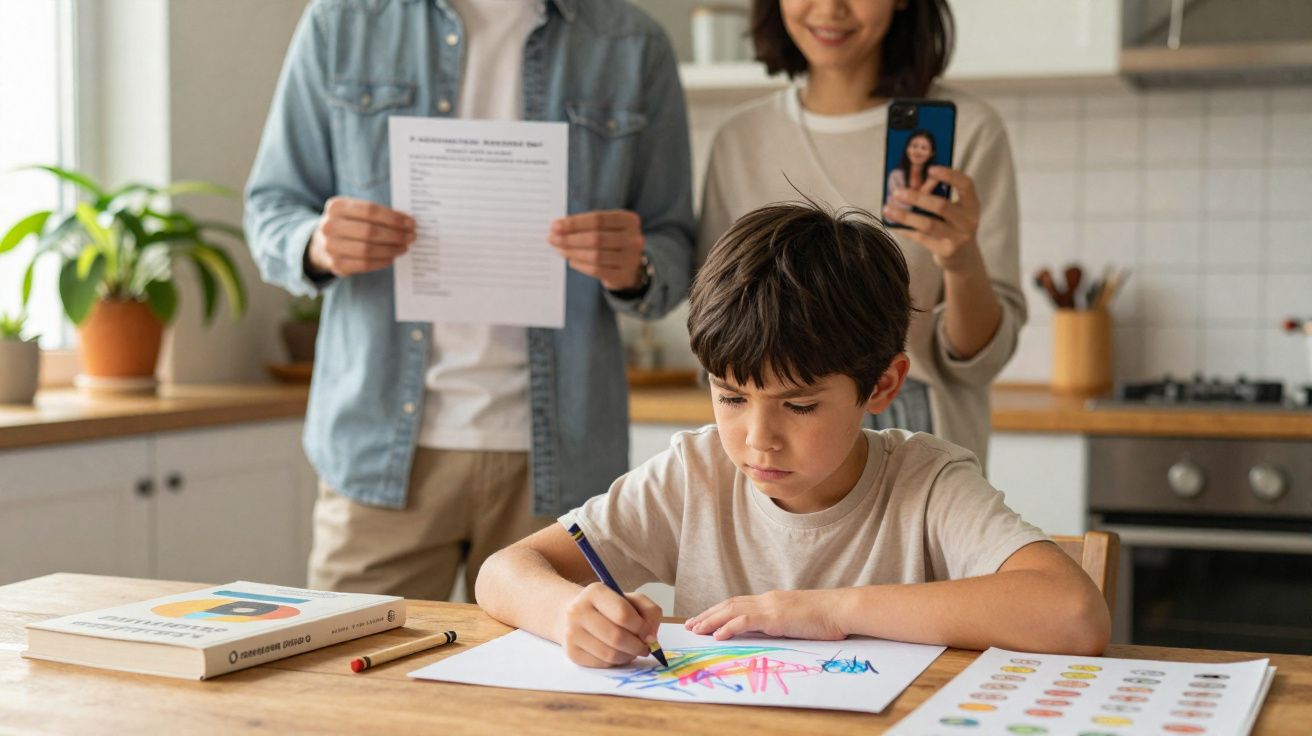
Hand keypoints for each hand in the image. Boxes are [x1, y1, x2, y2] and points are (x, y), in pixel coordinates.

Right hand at [307, 196, 415, 276]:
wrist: (322, 243)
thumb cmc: (348, 224)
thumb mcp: (355, 212)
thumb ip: (377, 214)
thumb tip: (407, 223)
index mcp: (336, 207)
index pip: (370, 210)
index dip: (393, 218)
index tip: (411, 223)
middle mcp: (329, 226)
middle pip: (370, 231)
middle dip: (395, 235)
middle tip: (411, 237)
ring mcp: (330, 247)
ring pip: (368, 250)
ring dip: (391, 249)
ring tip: (404, 247)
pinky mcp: (336, 265)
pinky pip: (365, 265)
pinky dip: (382, 261)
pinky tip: (391, 257)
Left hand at [548, 210, 644, 290]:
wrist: (632, 267)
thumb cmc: (613, 241)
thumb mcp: (608, 227)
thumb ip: (587, 225)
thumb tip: (558, 228)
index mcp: (629, 221)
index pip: (598, 219)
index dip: (575, 222)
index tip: (555, 226)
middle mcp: (633, 239)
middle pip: (596, 238)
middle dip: (570, 238)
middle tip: (552, 238)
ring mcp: (630, 259)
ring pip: (595, 255)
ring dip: (572, 252)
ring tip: (559, 249)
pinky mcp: (622, 276)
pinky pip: (596, 270)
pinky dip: (581, 265)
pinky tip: (571, 260)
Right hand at [559, 582, 662, 667]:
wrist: (574, 614)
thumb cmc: (609, 607)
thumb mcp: (631, 600)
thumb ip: (649, 612)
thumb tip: (651, 637)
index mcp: (595, 592)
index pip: (623, 614)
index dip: (641, 628)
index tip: (649, 634)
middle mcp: (578, 611)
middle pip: (616, 637)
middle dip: (637, 646)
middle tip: (645, 648)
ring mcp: (572, 633)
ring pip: (610, 654)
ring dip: (628, 656)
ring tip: (632, 651)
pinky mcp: (571, 652)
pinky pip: (601, 664)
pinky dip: (616, 662)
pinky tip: (618, 654)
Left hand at [685, 589, 845, 640]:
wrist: (840, 609)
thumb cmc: (825, 617)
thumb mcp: (796, 619)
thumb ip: (779, 622)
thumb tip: (767, 631)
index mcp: (771, 600)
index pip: (738, 603)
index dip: (718, 610)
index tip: (703, 619)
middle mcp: (766, 600)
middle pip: (729, 604)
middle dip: (707, 614)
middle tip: (690, 625)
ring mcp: (770, 606)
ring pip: (732, 610)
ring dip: (711, 620)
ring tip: (696, 630)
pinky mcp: (775, 617)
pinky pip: (746, 621)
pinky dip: (728, 627)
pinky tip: (717, 635)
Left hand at [882, 166, 981, 272]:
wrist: (964, 257)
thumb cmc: (954, 226)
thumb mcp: (955, 210)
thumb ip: (939, 197)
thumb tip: (909, 183)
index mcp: (972, 204)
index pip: (966, 184)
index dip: (949, 175)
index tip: (930, 169)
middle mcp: (969, 220)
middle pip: (941, 206)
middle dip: (916, 197)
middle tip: (896, 192)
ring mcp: (959, 238)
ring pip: (928, 224)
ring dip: (905, 216)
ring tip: (887, 209)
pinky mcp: (946, 251)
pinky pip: (921, 238)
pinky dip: (905, 229)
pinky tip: (892, 224)